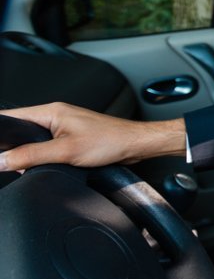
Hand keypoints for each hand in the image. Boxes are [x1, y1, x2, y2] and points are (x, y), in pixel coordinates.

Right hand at [0, 103, 185, 171]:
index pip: (10, 117)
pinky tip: (43, 166)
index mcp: (50, 112)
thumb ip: (31, 155)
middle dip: (10, 147)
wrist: (135, 145)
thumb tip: (2, 161)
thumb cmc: (111, 141)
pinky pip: (45, 147)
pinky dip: (40, 157)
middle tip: (8, 163)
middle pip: (19, 131)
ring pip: (31, 141)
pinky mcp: (70, 139)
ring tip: (26, 166)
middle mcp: (54, 116)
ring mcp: (62, 128)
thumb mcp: (65, 151)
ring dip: (27, 154)